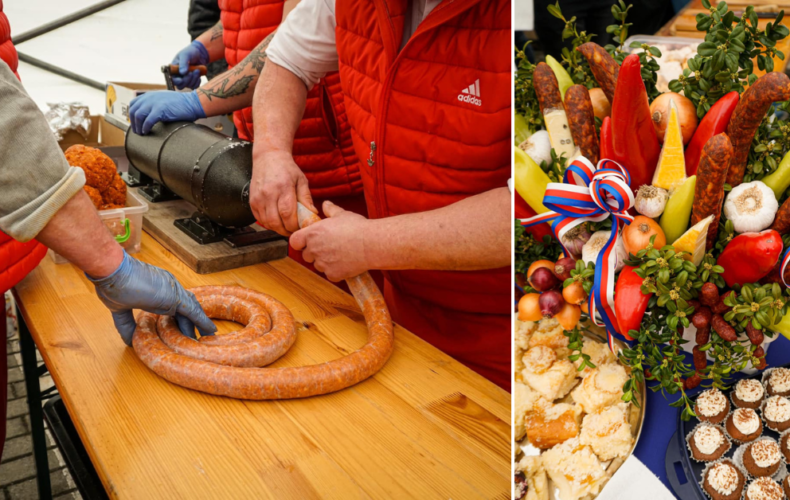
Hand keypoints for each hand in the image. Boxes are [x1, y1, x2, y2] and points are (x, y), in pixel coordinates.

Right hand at [87, 252, 216, 345]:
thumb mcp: (120, 308)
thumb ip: (126, 324)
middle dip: (190, 326)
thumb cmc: (113, 284)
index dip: (179, 321)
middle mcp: (169, 288)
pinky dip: (202, 321)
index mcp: (157, 290)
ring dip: (198, 325)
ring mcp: (174, 291)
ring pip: (191, 311)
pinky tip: (210, 330)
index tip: (181, 334)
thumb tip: (129, 341)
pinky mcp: (175, 296)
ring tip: (207, 338)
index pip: (173, 308)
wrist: (112, 271)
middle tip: (195, 340)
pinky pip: (193, 311)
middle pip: (185, 310)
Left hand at [129, 91, 205, 134]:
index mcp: (150, 95)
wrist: (193, 103)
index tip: (135, 123)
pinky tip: (147, 132)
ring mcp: (154, 103)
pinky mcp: (160, 110)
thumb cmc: (181, 105)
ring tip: (142, 133)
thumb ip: (156, 104)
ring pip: (138, 116)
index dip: (132, 115)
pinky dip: (145, 128)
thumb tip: (150, 116)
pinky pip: (148, 121)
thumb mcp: (165, 100)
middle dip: (133, 123)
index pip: (133, 104)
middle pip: (133, 110)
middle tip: (137, 131)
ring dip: (138, 126)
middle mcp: (150, 97)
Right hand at [171, 41, 209, 88]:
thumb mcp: (186, 55)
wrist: (199, 54)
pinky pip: (194, 86)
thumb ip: (183, 63)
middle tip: (192, 72)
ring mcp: (185, 79)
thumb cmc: (190, 52)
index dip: (177, 81)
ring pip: (188, 86)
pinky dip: (197, 81)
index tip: (181, 79)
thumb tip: (182, 73)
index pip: (172, 79)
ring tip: (197, 70)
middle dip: (187, 80)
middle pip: (180, 85)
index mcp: (173, 69)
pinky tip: (198, 74)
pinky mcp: (192, 81)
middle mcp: (178, 76)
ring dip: (194, 79)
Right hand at [250, 150, 315, 235]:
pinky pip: (260, 219)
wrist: (268, 157)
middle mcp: (268, 194)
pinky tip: (276, 220)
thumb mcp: (301, 180)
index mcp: (283, 188)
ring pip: (267, 223)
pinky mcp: (252, 202)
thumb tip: (313, 214)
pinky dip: (268, 224)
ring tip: (286, 226)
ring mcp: (258, 198)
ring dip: (277, 229)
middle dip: (286, 230)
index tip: (300, 227)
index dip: (294, 225)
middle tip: (293, 230)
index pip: (288, 214)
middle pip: (276, 222)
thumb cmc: (286, 169)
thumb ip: (306, 198)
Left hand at [289, 201, 371, 280]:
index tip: (307, 242)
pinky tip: (346, 263)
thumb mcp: (342, 214)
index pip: (294, 241)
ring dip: (325, 262)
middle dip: (314, 253)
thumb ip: (330, 210)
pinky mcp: (333, 274)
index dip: (299, 242)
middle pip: (306, 256)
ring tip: (339, 255)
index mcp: (313, 233)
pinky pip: (330, 275)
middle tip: (328, 248)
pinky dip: (336, 271)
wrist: (371, 244)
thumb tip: (325, 204)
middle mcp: (314, 249)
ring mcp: (323, 263)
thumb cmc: (357, 227)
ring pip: (318, 266)